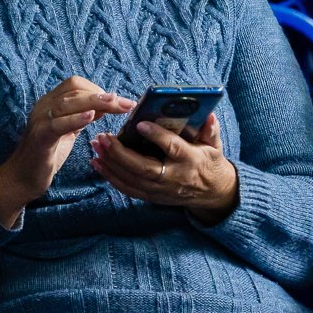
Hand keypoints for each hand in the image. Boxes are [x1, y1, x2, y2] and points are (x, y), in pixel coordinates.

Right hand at [0, 76, 133, 228]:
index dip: (98, 89)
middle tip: (127, 104)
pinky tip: (91, 117)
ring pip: (68, 103)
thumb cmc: (49, 153)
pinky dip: (75, 119)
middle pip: (74, 91)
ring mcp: (40, 121)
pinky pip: (57, 124)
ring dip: (95, 102)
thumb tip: (108, 103)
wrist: (22, 178)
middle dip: (104, 96)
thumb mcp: (70, 129)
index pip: (75, 84)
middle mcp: (43, 106)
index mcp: (50, 102)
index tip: (119, 100)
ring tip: (114, 104)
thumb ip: (85, 115)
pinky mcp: (40, 138)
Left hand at [92, 112, 239, 222]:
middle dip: (120, 153)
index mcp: (190, 160)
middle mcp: (173, 177)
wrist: (212, 193)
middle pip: (143, 168)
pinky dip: (110, 177)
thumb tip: (209, 115)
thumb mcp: (215, 146)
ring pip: (131, 179)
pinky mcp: (152, 197)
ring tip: (96, 146)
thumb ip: (210, 131)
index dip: (156, 136)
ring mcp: (160, 190)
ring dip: (110, 163)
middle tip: (104, 137)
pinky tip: (97, 163)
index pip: (172, 148)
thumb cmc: (210, 163)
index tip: (140, 124)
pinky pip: (127, 188)